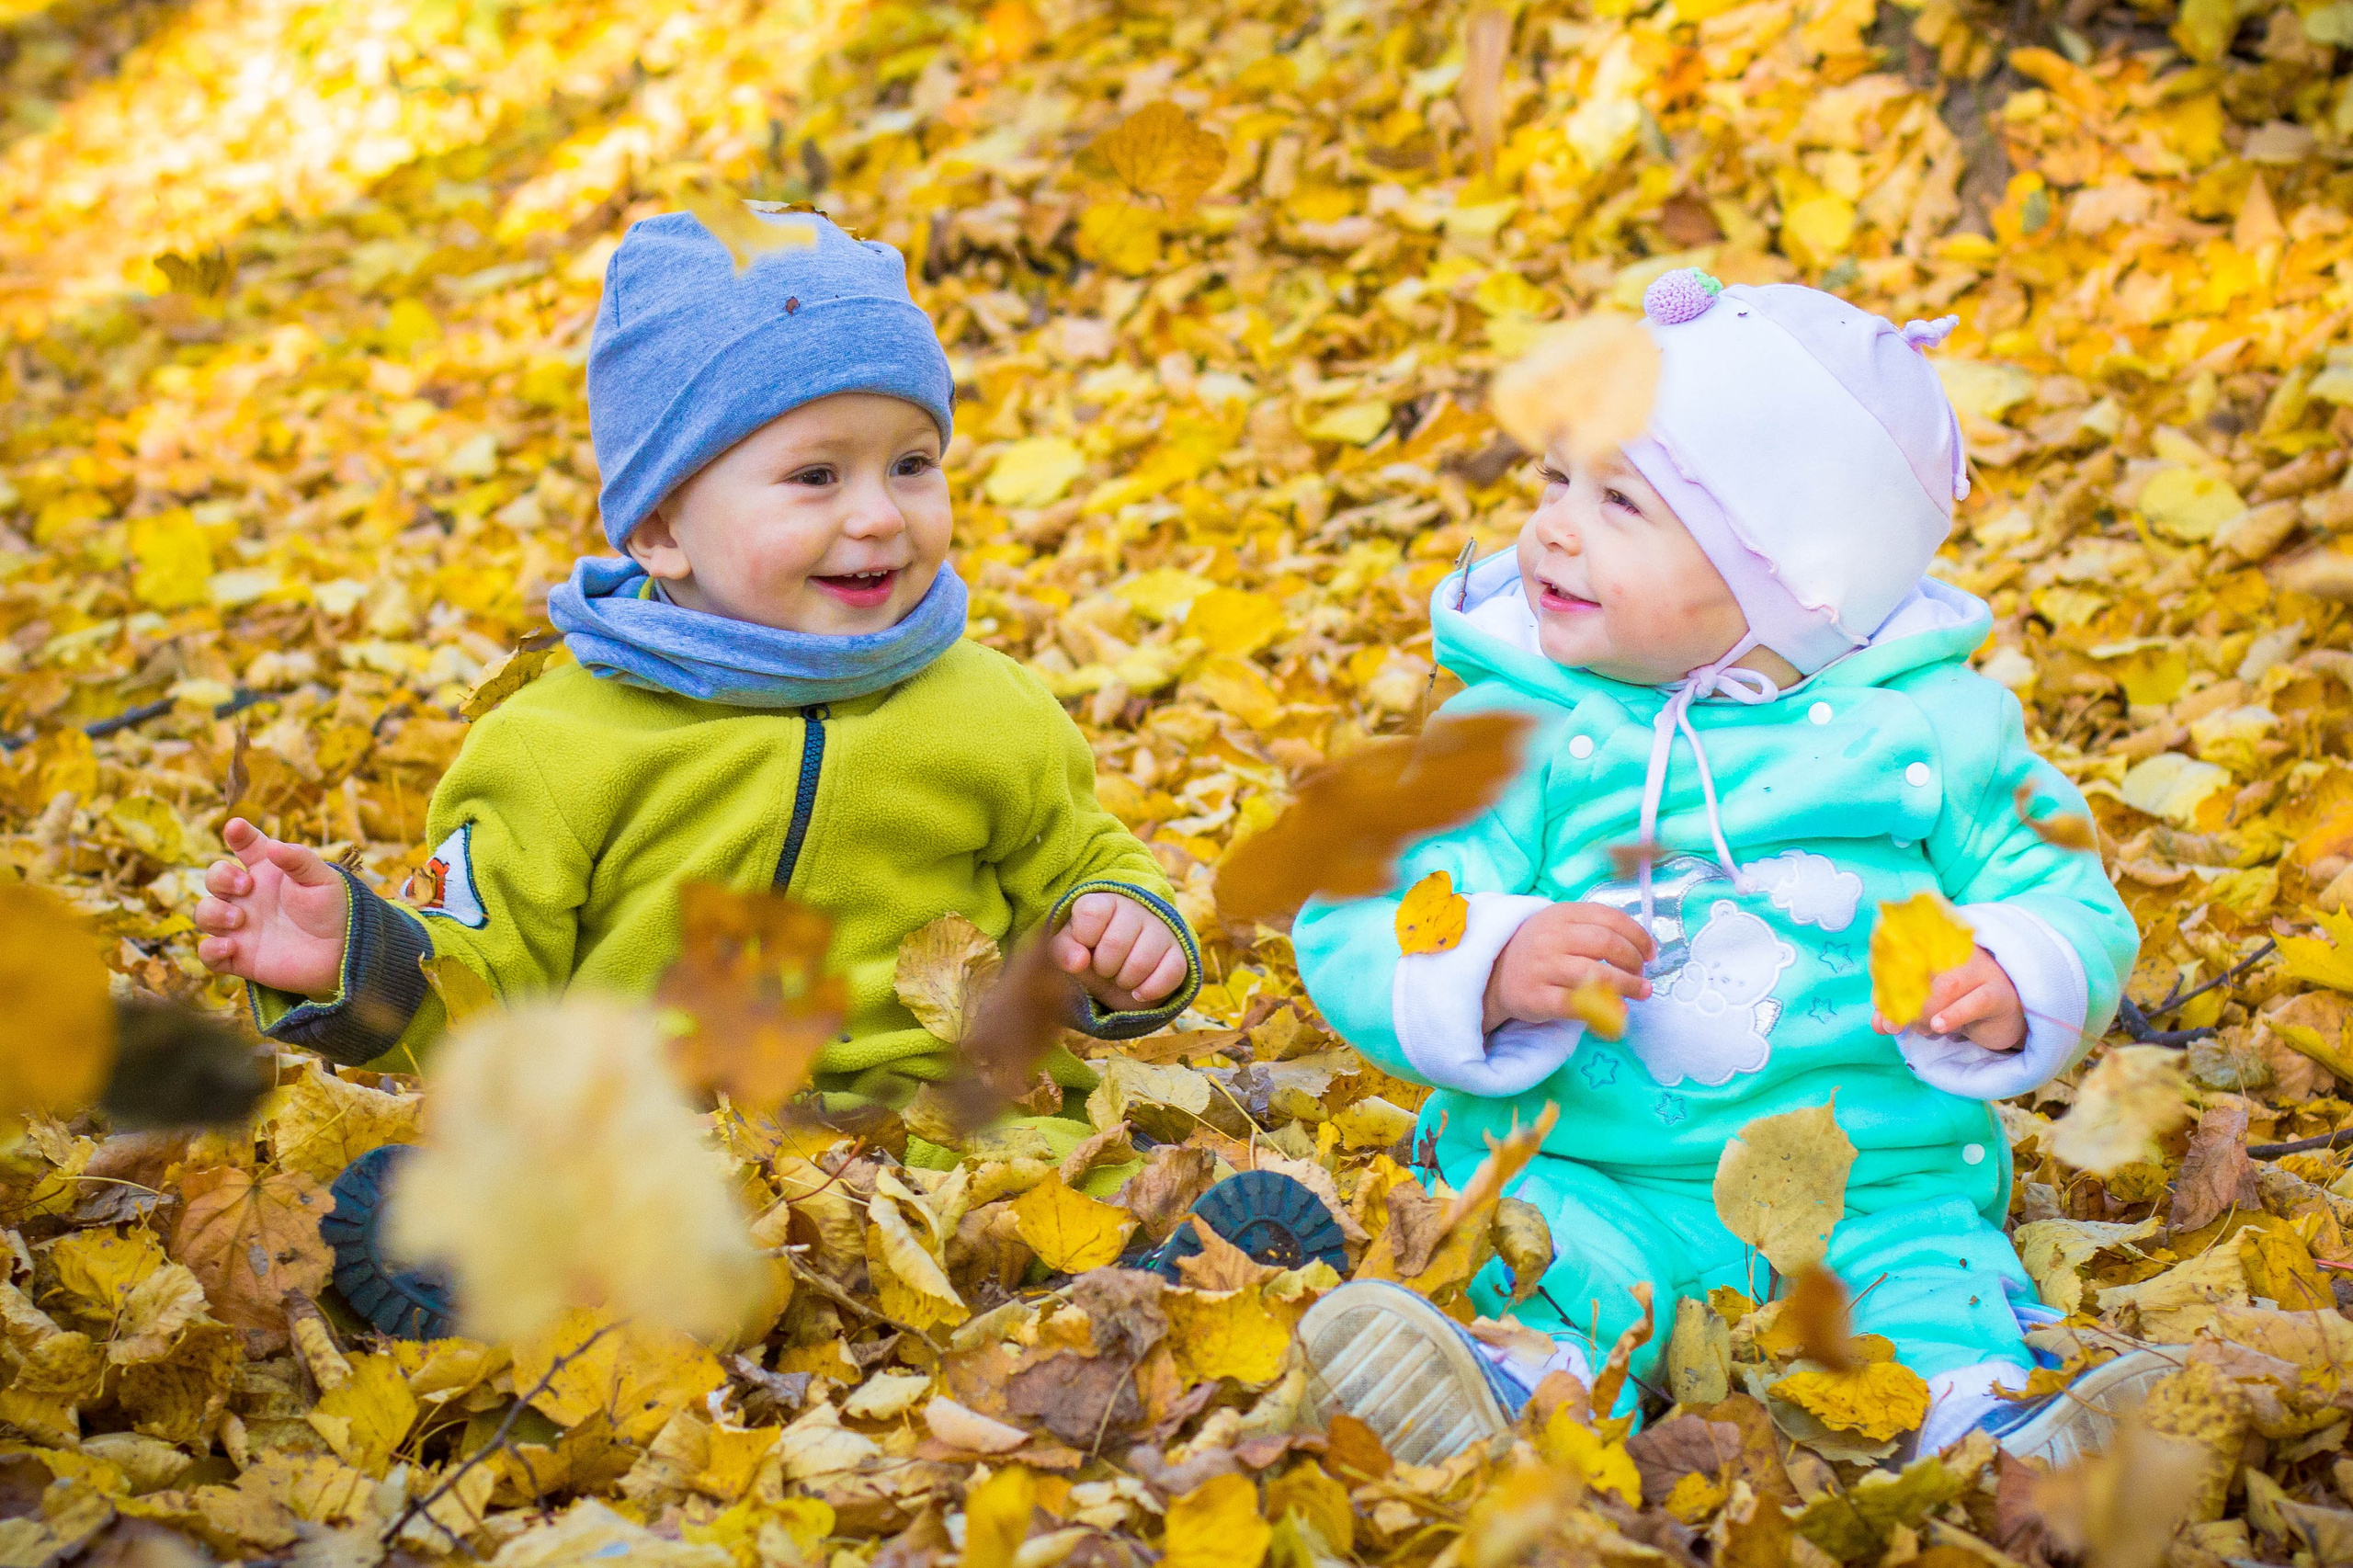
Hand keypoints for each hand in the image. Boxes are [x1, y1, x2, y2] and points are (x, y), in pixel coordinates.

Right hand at [193, 818, 350, 998]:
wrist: (342, 951)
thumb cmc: (331, 910)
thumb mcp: (321, 879)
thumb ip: (298, 860)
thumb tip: (273, 846)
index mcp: (267, 871)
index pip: (246, 845)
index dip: (238, 833)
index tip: (236, 827)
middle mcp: (248, 896)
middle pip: (215, 877)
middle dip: (220, 877)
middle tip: (246, 886)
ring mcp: (240, 926)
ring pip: (204, 913)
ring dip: (213, 912)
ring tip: (239, 919)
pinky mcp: (238, 956)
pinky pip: (208, 953)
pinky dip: (210, 950)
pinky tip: (231, 947)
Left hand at [1050, 892, 1187, 1011]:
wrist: (1122, 964)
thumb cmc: (1090, 952)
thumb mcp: (1069, 949)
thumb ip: (1063, 951)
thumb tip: (1078, 962)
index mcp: (1104, 902)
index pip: (1091, 913)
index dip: (1084, 938)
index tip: (1085, 946)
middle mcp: (1135, 909)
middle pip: (1115, 943)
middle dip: (1103, 967)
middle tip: (1104, 968)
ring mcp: (1160, 929)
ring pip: (1142, 962)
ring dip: (1125, 981)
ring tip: (1120, 978)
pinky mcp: (1179, 952)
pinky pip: (1171, 973)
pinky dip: (1150, 990)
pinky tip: (1138, 992)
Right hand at [1483, 901, 1656, 1033]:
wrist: (1496, 974)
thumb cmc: (1541, 949)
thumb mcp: (1562, 926)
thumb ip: (1596, 929)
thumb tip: (1641, 948)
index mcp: (1562, 914)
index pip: (1610, 918)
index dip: (1638, 935)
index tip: (1651, 952)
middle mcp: (1551, 937)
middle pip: (1605, 944)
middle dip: (1633, 959)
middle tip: (1642, 973)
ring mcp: (1543, 967)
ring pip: (1595, 974)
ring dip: (1627, 984)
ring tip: (1641, 991)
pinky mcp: (1537, 997)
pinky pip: (1577, 1004)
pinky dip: (1603, 1009)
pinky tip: (1620, 1011)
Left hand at [1872, 946, 2025, 1051]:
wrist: (2007, 1015)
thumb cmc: (1961, 1005)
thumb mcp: (1926, 1008)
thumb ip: (1900, 1012)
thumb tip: (1879, 1024)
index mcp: (1936, 952)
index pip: (1905, 956)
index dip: (1886, 981)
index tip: (1878, 1003)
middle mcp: (1958, 955)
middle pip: (1923, 971)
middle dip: (1902, 1001)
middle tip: (1894, 1025)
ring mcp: (1981, 972)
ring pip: (1947, 985)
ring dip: (1926, 1012)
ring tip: (1924, 1028)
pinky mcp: (1999, 995)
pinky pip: (1976, 1001)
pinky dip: (1954, 1014)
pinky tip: (1939, 1026)